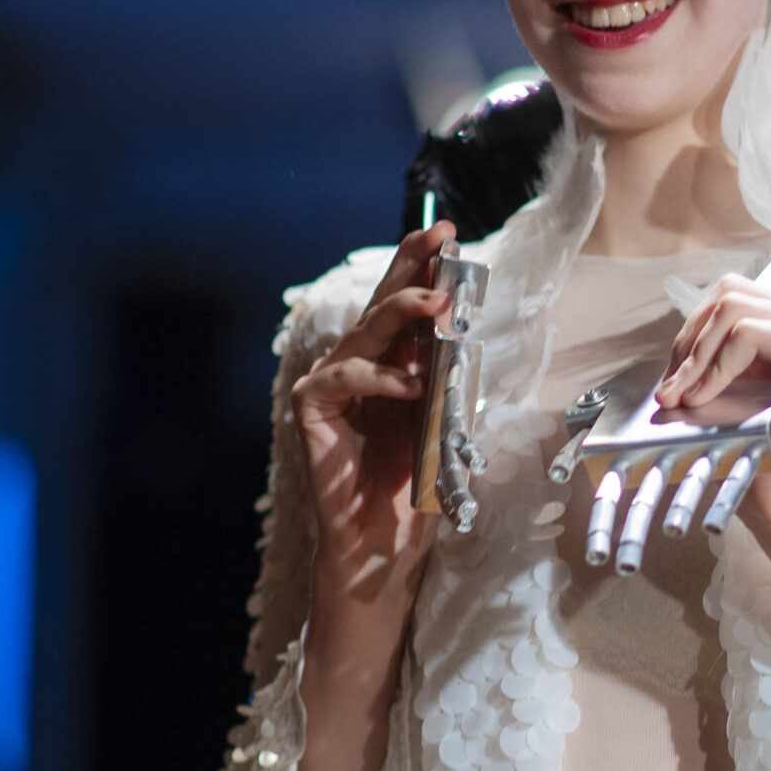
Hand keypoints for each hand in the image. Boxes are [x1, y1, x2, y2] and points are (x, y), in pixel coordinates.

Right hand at [292, 222, 454, 605]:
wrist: (385, 538)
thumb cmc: (413, 480)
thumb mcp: (441, 414)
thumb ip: (442, 371)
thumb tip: (458, 323)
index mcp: (389, 360)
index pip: (403, 304)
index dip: (421, 266)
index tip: (447, 233)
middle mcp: (357, 364)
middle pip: (382, 305)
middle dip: (411, 267)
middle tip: (439, 237)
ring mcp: (330, 383)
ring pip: (364, 335)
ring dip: (402, 314)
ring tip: (438, 303)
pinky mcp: (311, 408)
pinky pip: (344, 380)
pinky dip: (379, 379)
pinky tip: (410, 384)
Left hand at [655, 277, 770, 557]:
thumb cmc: (753, 454)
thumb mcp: (720, 391)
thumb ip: (704, 354)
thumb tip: (673, 336)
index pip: (730, 296)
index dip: (692, 332)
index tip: (672, 382)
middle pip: (731, 292)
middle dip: (691, 340)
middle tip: (672, 390)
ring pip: (735, 307)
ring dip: (698, 355)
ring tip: (683, 397)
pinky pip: (750, 332)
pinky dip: (716, 365)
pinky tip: (703, 400)